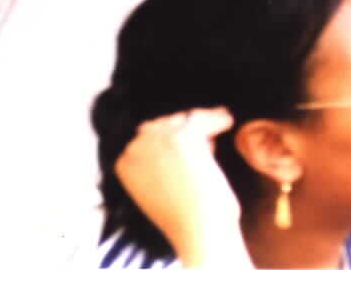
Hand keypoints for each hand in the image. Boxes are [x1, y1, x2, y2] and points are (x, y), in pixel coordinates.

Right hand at [114, 107, 248, 267]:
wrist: (199, 231)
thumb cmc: (188, 222)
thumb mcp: (161, 193)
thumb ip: (162, 168)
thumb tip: (184, 146)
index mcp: (123, 164)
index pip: (144, 138)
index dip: (167, 139)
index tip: (188, 142)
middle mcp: (134, 148)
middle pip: (160, 124)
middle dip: (182, 129)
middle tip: (207, 134)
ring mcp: (156, 139)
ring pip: (181, 120)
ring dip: (200, 124)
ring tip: (219, 124)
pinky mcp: (181, 135)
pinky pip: (201, 118)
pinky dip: (217, 119)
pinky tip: (227, 120)